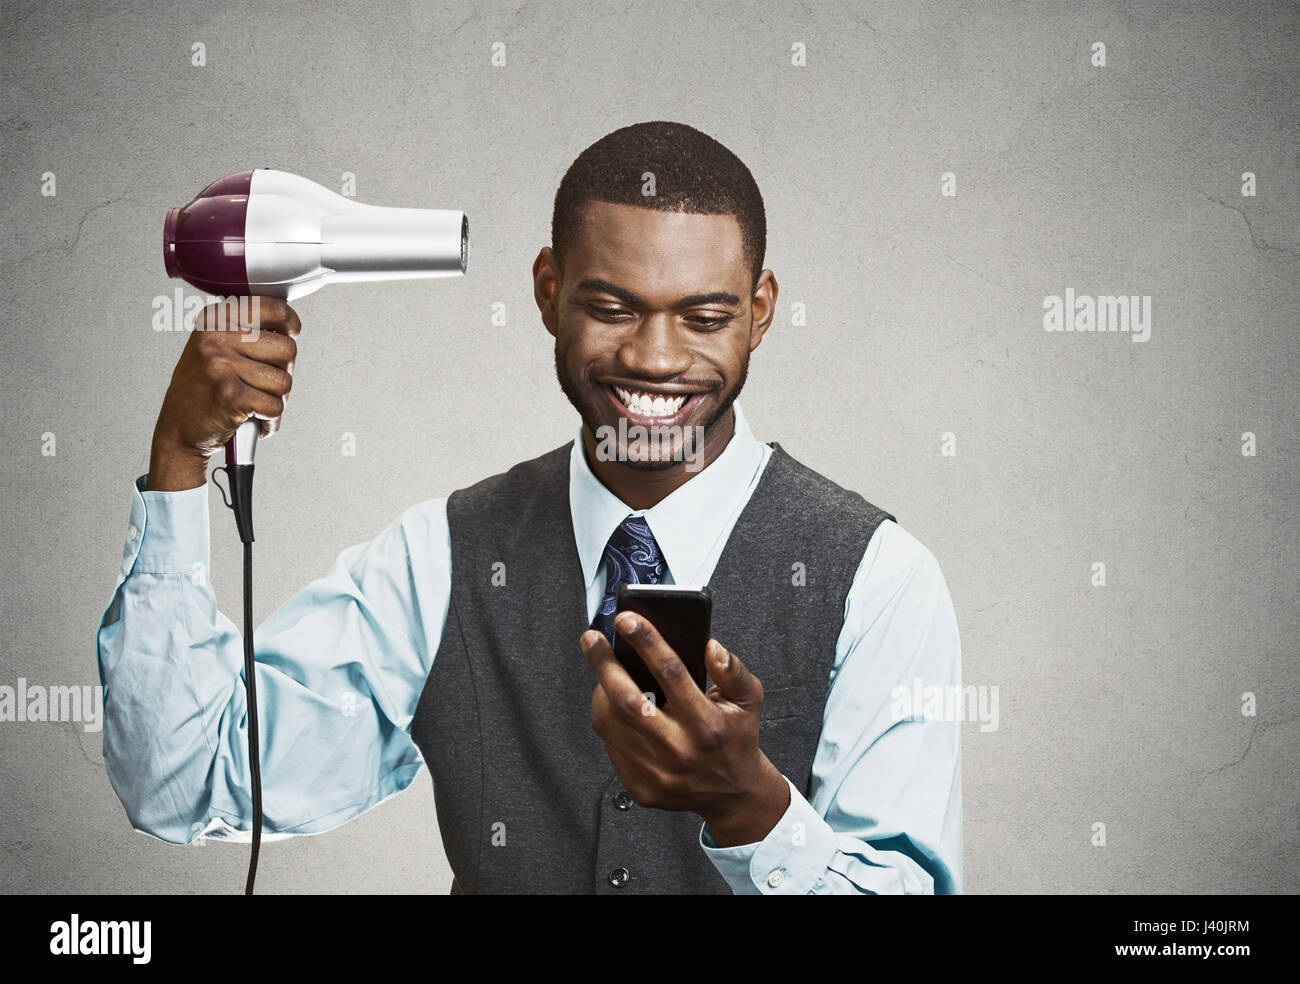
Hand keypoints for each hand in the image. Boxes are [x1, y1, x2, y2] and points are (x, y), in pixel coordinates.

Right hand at [149, 297, 299, 489]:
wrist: (178, 430)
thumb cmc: (204, 389)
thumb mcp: (215, 346)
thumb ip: (248, 331)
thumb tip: (290, 326)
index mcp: (214, 319)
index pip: (274, 308)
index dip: (290, 323)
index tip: (291, 332)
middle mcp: (215, 338)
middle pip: (287, 348)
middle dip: (284, 371)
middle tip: (264, 383)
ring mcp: (221, 366)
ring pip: (284, 381)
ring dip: (277, 398)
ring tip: (255, 402)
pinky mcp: (230, 396)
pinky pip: (275, 406)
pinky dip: (270, 420)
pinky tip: (253, 418)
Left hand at [582, 611, 790, 846]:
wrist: (732, 793)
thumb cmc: (736, 737)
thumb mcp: (749, 699)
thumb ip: (733, 670)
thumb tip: (711, 647)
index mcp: (707, 724)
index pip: (671, 674)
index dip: (646, 642)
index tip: (626, 620)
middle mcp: (680, 751)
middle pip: (628, 702)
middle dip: (604, 665)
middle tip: (591, 639)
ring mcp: (657, 773)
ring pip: (612, 724)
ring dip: (601, 692)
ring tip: (603, 671)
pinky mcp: (641, 788)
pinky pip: (612, 746)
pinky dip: (610, 720)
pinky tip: (615, 705)